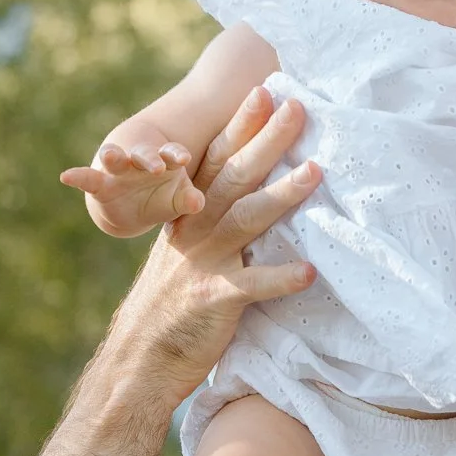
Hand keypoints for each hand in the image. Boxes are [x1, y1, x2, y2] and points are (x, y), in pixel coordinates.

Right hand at [60, 139, 205, 236]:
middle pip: (144, 154)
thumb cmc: (161, 198)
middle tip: (156, 167)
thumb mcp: (178, 200)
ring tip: (110, 157)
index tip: (182, 158)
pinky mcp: (100, 183)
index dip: (176, 154)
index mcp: (164, 161)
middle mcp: (139, 160)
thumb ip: (189, 200)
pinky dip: (77, 177)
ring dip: (112, 156)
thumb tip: (198, 202)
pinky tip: (66, 176)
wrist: (132, 206)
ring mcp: (118, 169)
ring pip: (114, 157)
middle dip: (149, 158)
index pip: (172, 153)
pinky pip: (87, 178)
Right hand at [110, 86, 320, 411]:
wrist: (138, 362)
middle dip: (266, 140)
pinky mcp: (214, 301)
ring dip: (283, 195)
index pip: (213, 162)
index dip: (239, 127)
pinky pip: (251, 286)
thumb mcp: (183, 259)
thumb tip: (242, 203)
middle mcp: (193, 233)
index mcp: (186, 219)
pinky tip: (309, 271)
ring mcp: (203, 264)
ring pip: (246, 219)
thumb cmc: (168, 312)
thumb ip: (209, 230)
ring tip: (316, 172)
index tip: (263, 93)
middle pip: (234, 177)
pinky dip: (279, 278)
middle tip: (297, 107)